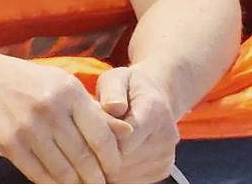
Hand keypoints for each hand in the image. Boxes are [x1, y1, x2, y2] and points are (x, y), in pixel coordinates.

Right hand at [0, 48, 131, 183]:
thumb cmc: (32, 84)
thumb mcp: (64, 86)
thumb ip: (95, 110)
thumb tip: (128, 131)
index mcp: (69, 92)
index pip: (102, 136)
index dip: (113, 160)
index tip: (114, 170)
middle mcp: (50, 109)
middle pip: (84, 159)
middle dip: (96, 179)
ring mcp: (29, 128)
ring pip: (64, 173)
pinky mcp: (11, 144)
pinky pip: (40, 175)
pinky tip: (58, 182)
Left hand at [96, 65, 179, 183]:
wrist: (155, 98)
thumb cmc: (128, 87)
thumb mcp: (116, 78)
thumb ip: (112, 91)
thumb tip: (113, 107)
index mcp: (155, 110)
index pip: (124, 137)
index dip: (100, 135)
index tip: (86, 125)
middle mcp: (166, 138)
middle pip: (122, 159)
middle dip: (100, 149)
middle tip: (89, 133)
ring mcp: (165, 158)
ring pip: (124, 174)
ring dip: (105, 162)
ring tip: (99, 141)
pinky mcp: (162, 172)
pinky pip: (129, 180)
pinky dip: (115, 170)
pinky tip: (110, 151)